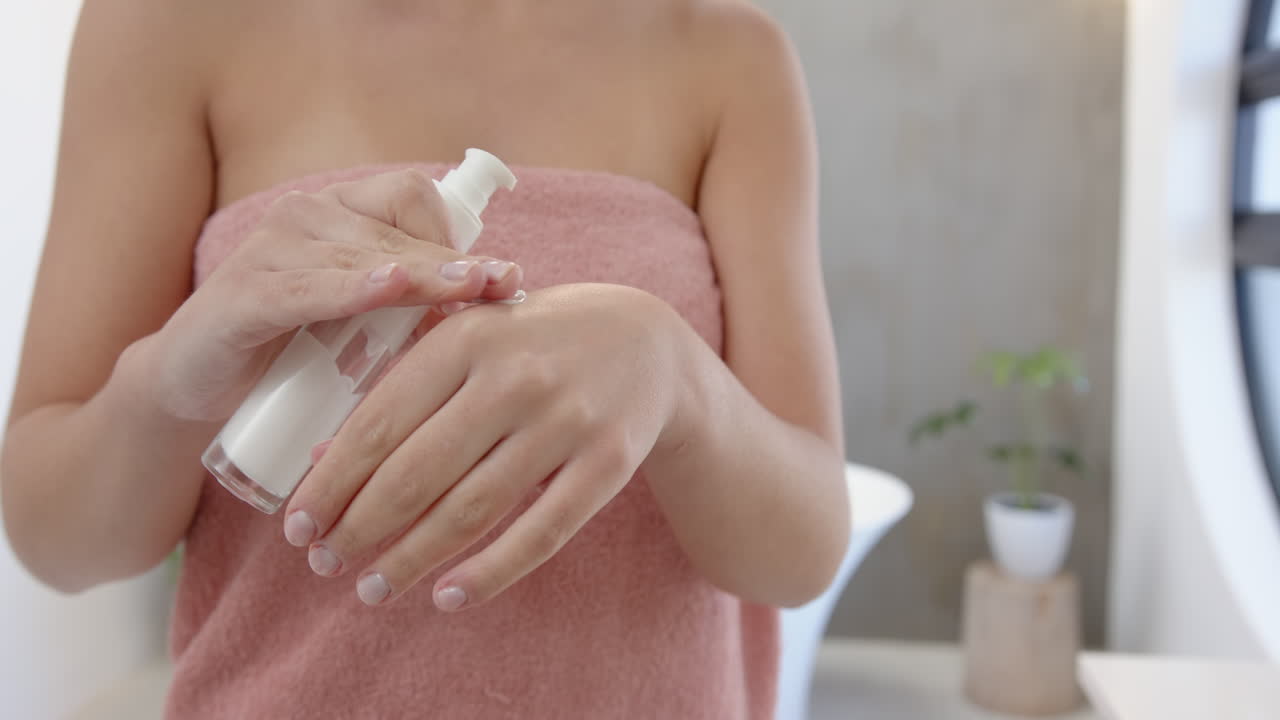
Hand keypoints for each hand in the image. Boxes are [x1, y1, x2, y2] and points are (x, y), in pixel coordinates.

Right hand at [147, 169, 522, 420]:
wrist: (197, 388)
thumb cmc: (291, 353)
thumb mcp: (362, 324)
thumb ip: (413, 309)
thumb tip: (494, 316)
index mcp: (339, 213)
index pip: (413, 200)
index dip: (459, 237)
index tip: (500, 279)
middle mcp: (306, 217)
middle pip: (397, 232)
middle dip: (454, 265)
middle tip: (502, 287)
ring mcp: (272, 250)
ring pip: (362, 258)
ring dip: (421, 277)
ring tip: (468, 292)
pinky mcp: (244, 294)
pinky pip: (307, 287)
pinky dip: (350, 289)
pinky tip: (388, 288)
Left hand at [283, 283, 684, 609]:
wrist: (645, 340)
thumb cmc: (533, 343)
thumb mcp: (468, 343)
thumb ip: (402, 390)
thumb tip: (326, 462)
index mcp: (468, 336)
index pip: (381, 421)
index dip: (333, 482)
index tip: (299, 526)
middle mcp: (517, 377)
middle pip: (418, 473)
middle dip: (360, 528)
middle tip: (324, 563)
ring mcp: (568, 422)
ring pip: (472, 510)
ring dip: (411, 560)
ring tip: (371, 589)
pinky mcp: (608, 464)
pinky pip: (541, 534)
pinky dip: (489, 573)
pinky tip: (447, 597)